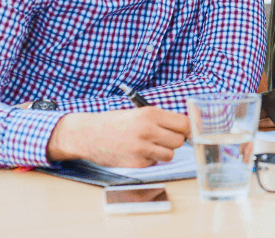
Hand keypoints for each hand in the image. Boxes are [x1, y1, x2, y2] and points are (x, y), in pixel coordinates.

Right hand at [46, 107, 189, 166]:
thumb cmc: (115, 122)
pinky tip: (137, 152)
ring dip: (164, 151)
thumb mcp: (139, 112)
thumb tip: (187, 128)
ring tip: (150, 145)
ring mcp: (141, 149)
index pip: (184, 124)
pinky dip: (150, 159)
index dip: (187, 128)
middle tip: (163, 137)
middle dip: (174, 140)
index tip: (185, 131)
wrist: (87, 135)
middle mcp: (147, 131)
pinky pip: (155, 162)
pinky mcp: (136, 163)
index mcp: (150, 114)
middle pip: (179, 141)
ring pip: (170, 154)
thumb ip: (162, 119)